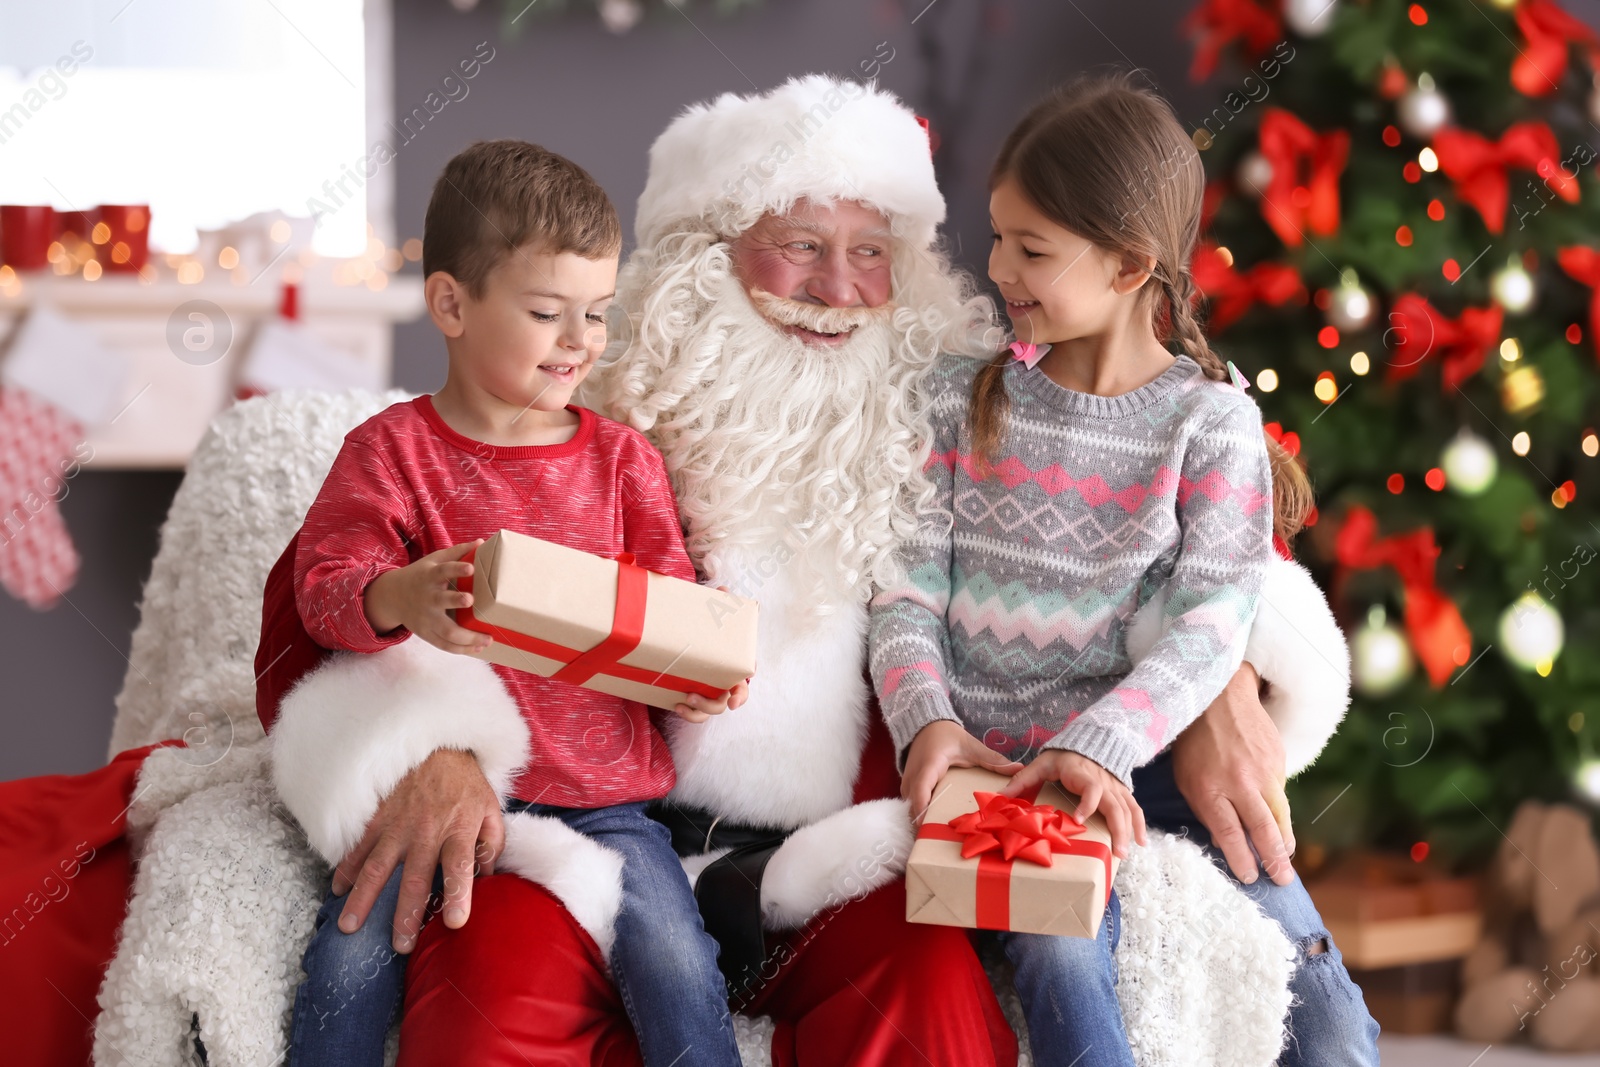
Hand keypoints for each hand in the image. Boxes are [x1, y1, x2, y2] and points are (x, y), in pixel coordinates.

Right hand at [331, 748, 504, 952]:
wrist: (435, 744)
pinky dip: (346, 869)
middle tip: (400, 945)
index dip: (458, 894)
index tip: (454, 923)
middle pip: (415, 877)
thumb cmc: (466, 784)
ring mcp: (398, 825)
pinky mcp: (378, 818)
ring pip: (377, 867)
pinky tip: (337, 890)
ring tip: (350, 927)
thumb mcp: (490, 808)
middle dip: (407, 913)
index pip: (460, 867)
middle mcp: (426, 831)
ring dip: (363, 899)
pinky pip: (360, 846)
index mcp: (459, 829)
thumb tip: (489, 879)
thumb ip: (491, 844)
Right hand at [364, 539, 491, 654]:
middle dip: (456, 601)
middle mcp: (428, 598)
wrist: (391, 596)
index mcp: (430, 577)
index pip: (443, 570)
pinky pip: (444, 645)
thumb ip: (457, 552)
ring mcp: (426, 618)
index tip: (471, 567)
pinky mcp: (426, 633)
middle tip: (471, 600)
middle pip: (441, 601)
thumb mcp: (434, 560)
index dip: (456, 568)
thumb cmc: (421, 576)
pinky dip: (461, 649)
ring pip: (446, 631)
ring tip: (487, 639)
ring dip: (467, 637)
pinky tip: (478, 648)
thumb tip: (481, 542)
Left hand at [675, 584, 753, 721]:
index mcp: (735, 660)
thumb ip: (719, 604)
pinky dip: (690, 714)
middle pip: (733, 698)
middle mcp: (727, 678)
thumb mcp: (712, 615)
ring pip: (714, 709)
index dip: (741, 693)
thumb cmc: (705, 629)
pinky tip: (677, 705)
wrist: (685, 638)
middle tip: (701, 696)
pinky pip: (698, 714)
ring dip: (702, 709)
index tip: (736, 696)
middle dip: (720, 701)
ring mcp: (713, 691)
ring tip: (685, 700)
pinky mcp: (697, 698)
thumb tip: (723, 590)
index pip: (747, 676)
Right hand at [901, 719, 1023, 823]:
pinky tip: (935, 822)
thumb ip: (992, 759)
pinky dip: (921, 813)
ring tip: (940, 834)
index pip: (921, 790)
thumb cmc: (947, 735)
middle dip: (925, 822)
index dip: (922, 808)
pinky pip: (911, 804)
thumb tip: (1018, 768)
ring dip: (922, 819)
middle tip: (944, 838)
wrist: (926, 726)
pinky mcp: (907, 786)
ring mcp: (907, 782)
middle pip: (913, 804)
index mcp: (929, 765)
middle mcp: (913, 776)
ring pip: (910, 806)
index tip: (928, 825)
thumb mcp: (971, 746)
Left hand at [1003, 750, 1146, 859]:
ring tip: (1125, 853)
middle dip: (1117, 828)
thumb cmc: (1061, 757)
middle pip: (1114, 804)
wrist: (1085, 742)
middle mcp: (1102, 781)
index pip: (1090, 787)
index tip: (1078, 821)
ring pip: (1127, 808)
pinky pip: (1134, 807)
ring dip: (1128, 831)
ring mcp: (1114, 787)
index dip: (1087, 804)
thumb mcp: (1041, 764)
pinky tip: (1141, 842)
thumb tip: (999, 796)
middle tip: (1115, 852)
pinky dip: (1139, 824)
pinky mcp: (1121, 791)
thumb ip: (1022, 779)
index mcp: (1081, 773)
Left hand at [1171, 662, 1295, 885]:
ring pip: (1280, 816)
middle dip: (1274, 860)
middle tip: (1283, 881)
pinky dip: (1278, 810)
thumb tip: (1225, 841)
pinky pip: (1280, 794)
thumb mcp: (1186, 777)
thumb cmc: (1195, 741)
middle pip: (1262, 830)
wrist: (1220, 695)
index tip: (1249, 878)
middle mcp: (1239, 782)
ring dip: (1284, 842)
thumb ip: (1205, 809)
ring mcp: (1263, 771)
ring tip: (1286, 860)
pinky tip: (1276, 820)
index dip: (1241, 859)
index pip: (1230, 833)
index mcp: (1209, 787)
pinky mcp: (1279, 761)